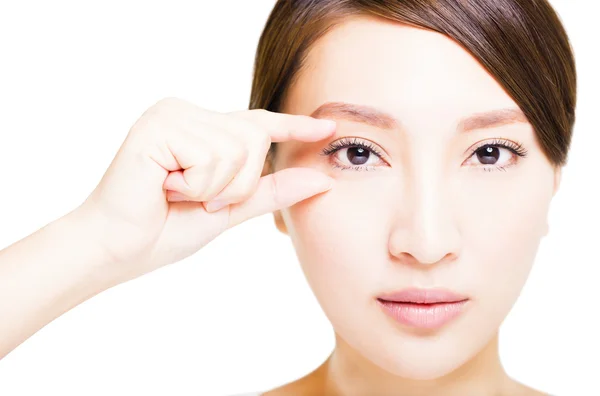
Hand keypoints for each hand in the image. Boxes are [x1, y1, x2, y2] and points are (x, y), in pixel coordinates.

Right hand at [78, 97, 335, 280]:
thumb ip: (271, 191)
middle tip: (196, 199)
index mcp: (203, 129)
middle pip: (255, 138)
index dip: (295, 125)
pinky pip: (211, 157)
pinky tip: (164, 187)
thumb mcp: (229, 208)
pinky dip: (195, 186)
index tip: (327, 127)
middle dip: (237, 184)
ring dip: (213, 188)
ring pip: (237, 149)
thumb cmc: (166, 229)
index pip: (259, 122)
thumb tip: (321, 179)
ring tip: (176, 194)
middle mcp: (188, 112)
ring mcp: (171, 114)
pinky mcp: (158, 125)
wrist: (118, 250)